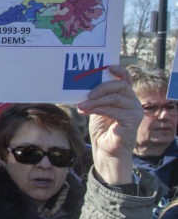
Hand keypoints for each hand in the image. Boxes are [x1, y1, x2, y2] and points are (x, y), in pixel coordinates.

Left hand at [77, 65, 141, 185]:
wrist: (106, 151)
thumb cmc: (101, 130)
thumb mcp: (96, 109)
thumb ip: (95, 97)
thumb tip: (83, 85)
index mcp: (125, 97)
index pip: (126, 79)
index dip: (119, 70)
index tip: (107, 66)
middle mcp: (133, 102)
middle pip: (120, 85)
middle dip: (101, 87)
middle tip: (87, 95)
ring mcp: (135, 111)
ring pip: (114, 98)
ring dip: (95, 101)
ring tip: (82, 107)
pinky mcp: (132, 120)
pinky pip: (113, 109)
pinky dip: (98, 109)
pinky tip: (86, 112)